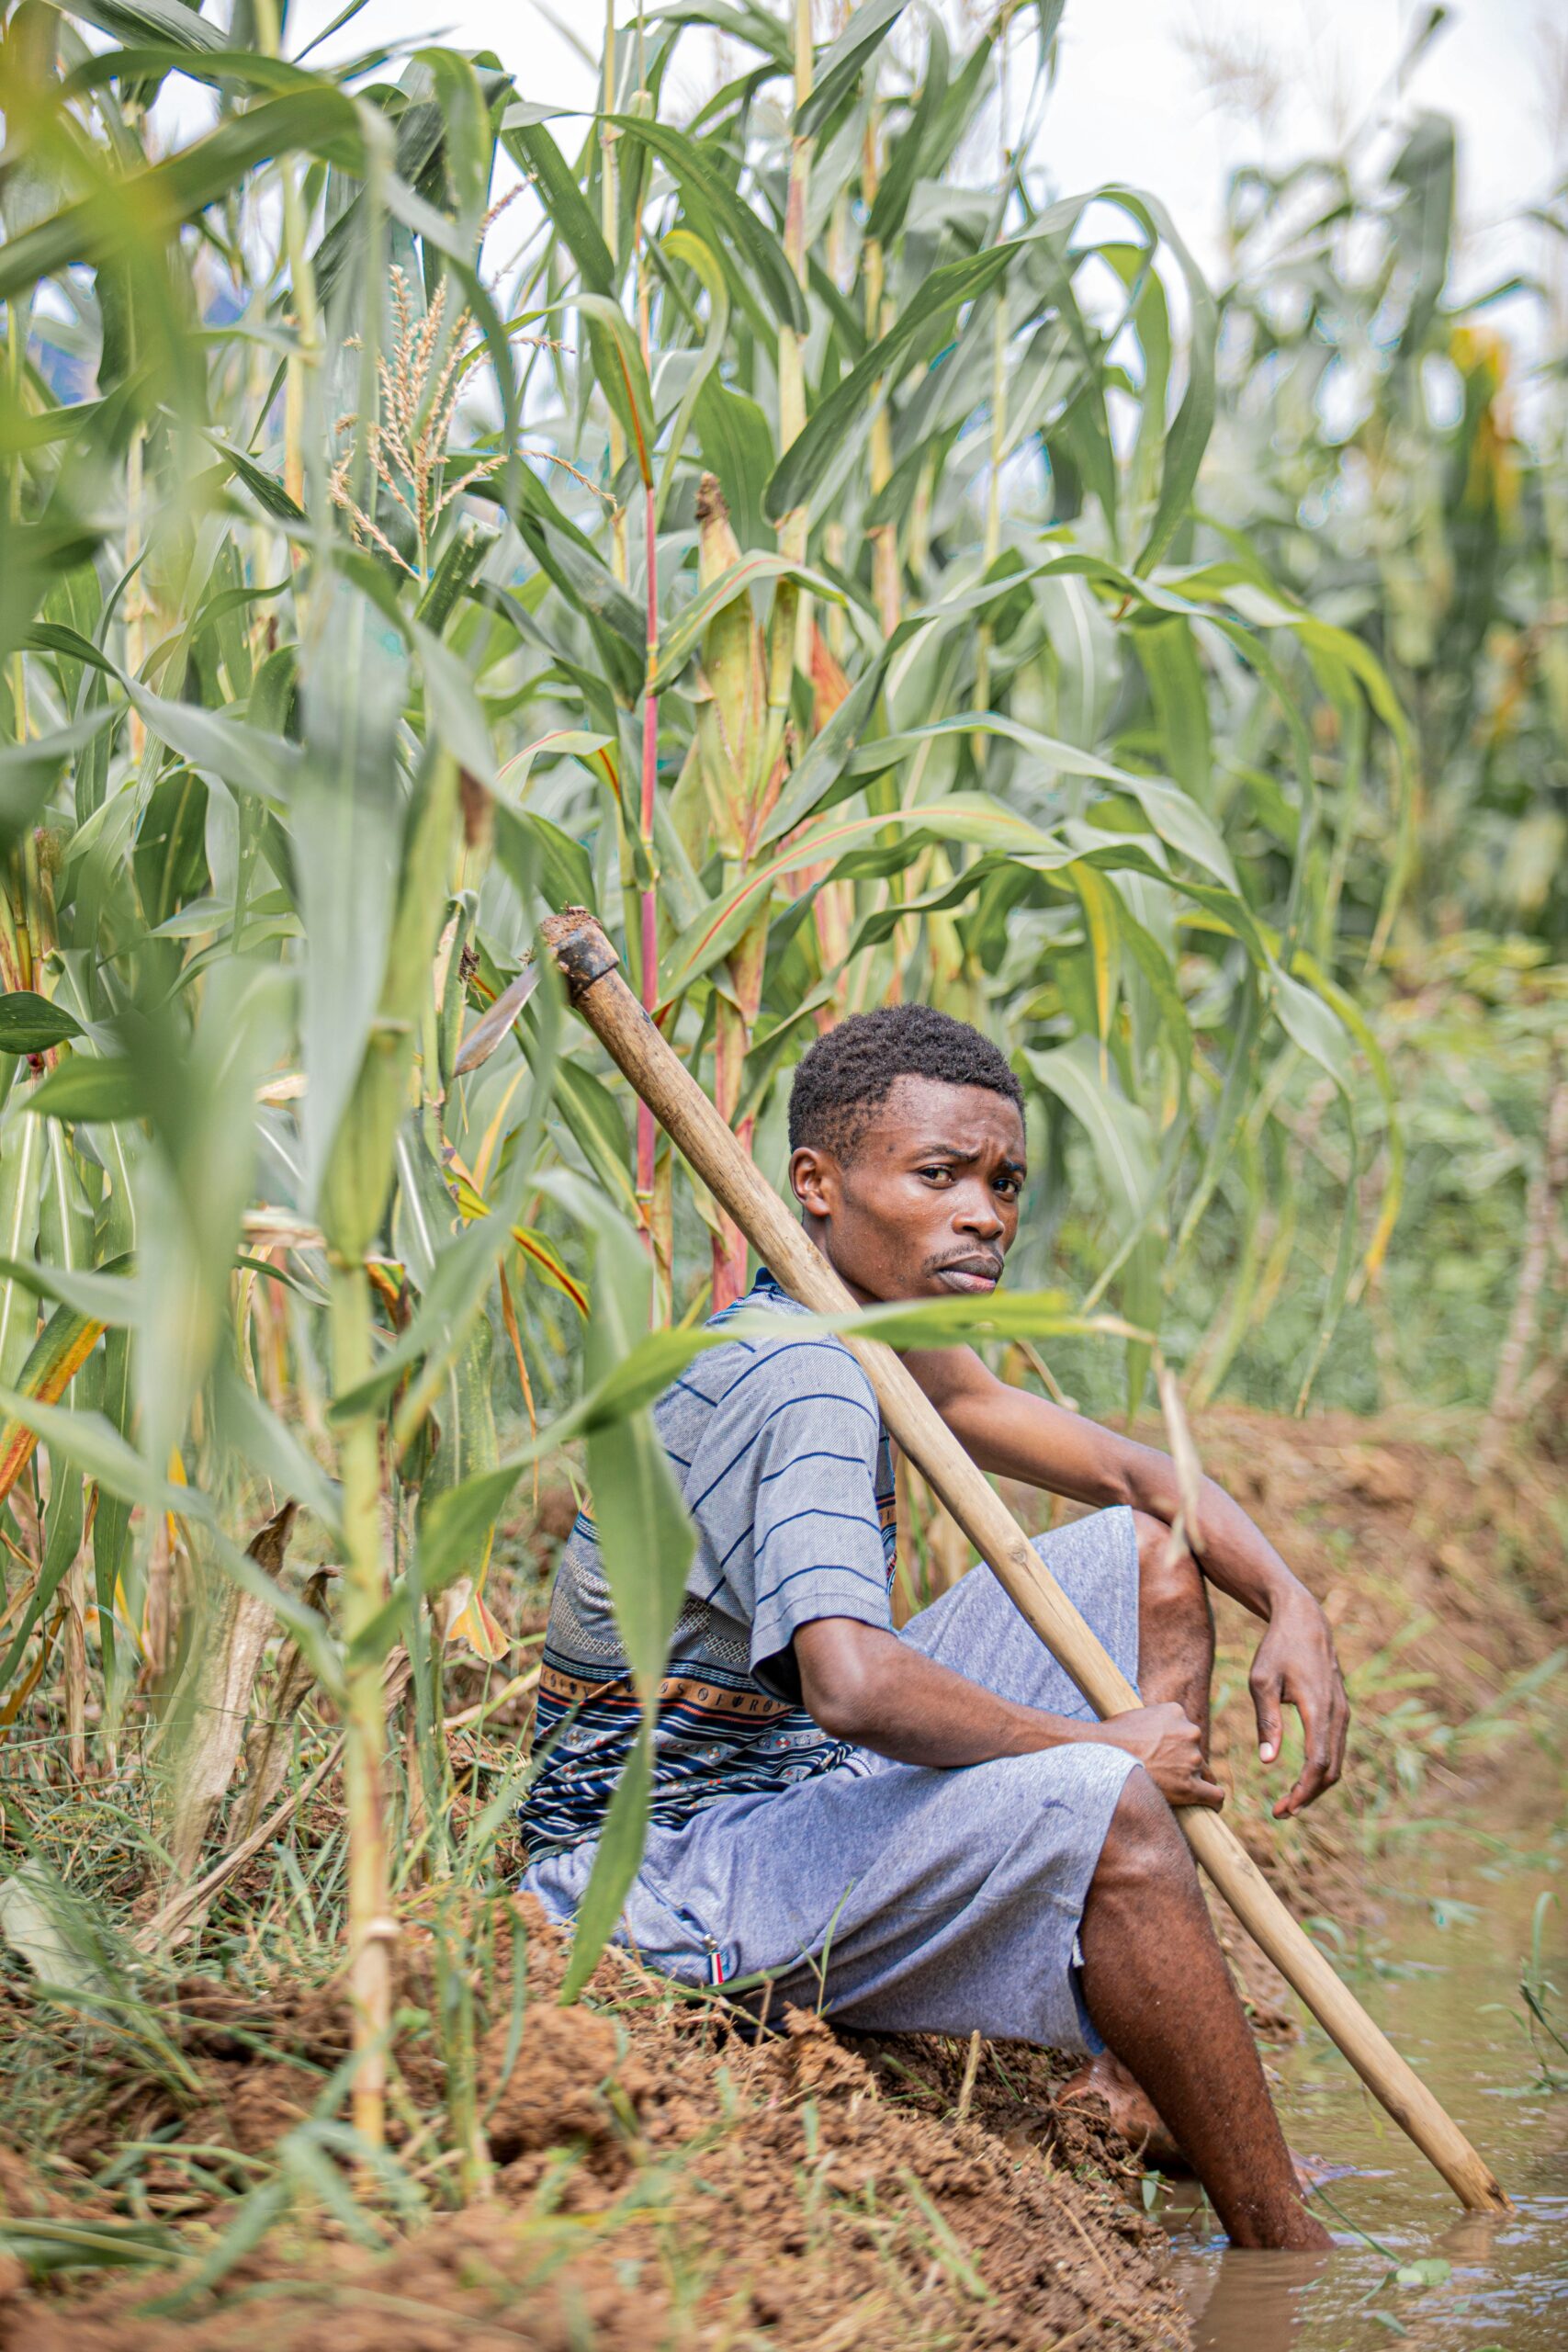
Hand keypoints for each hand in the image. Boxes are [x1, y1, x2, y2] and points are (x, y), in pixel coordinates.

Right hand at [1091, 1702, 1224, 1809]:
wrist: (1102, 1757)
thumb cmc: (1109, 1739)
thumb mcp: (1132, 1717)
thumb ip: (1150, 1723)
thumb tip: (1146, 1737)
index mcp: (1175, 1712)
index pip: (1185, 1731)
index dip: (1176, 1746)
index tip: (1165, 1756)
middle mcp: (1189, 1732)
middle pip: (1196, 1752)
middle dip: (1185, 1763)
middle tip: (1165, 1775)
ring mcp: (1191, 1759)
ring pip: (1203, 1773)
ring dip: (1192, 1781)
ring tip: (1176, 1793)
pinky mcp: (1189, 1786)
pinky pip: (1214, 1795)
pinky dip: (1213, 1802)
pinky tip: (1210, 1808)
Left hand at [1249, 1591, 1349, 1818]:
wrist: (1304, 1621)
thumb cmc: (1277, 1648)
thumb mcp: (1261, 1681)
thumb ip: (1267, 1721)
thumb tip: (1268, 1761)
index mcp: (1319, 1708)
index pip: (1318, 1763)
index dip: (1302, 1791)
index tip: (1283, 1809)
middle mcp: (1339, 1714)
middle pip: (1332, 1770)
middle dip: (1308, 1796)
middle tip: (1280, 1813)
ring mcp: (1343, 1713)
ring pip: (1336, 1762)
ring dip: (1316, 1786)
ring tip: (1288, 1802)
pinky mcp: (1340, 1711)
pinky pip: (1335, 1749)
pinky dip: (1321, 1770)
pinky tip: (1300, 1778)